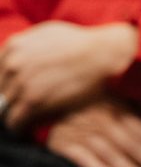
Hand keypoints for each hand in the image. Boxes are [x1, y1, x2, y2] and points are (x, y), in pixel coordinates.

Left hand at [0, 21, 138, 129]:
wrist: (105, 54)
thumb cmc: (84, 45)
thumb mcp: (48, 33)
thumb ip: (26, 45)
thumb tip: (16, 56)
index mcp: (14, 47)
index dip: (7, 87)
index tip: (16, 97)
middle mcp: (13, 64)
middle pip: (0, 92)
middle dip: (10, 102)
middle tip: (24, 110)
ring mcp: (21, 83)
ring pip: (4, 109)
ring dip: (15, 116)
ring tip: (27, 123)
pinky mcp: (34, 101)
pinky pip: (14, 122)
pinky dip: (20, 130)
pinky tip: (29, 133)